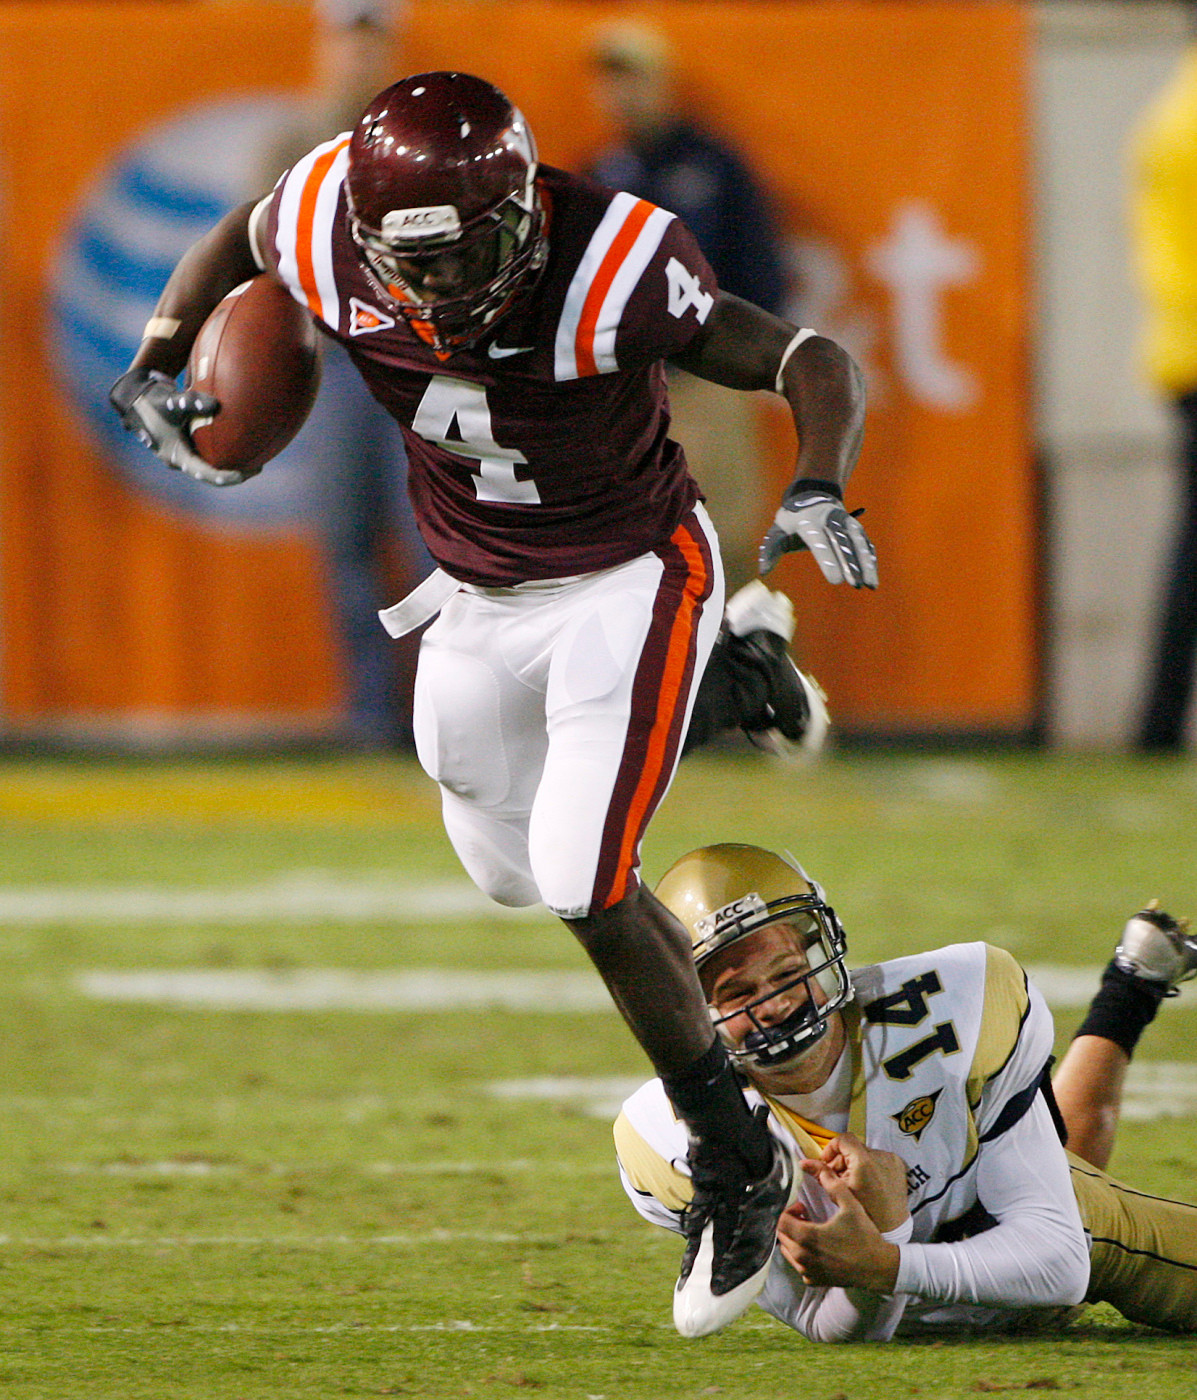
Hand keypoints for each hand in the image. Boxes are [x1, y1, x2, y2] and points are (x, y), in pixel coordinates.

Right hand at [109, 368, 246, 486]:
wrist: (136, 398)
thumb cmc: (153, 399)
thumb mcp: (171, 401)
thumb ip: (192, 402)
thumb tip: (216, 404)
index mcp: (176, 456)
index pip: (205, 473)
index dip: (225, 477)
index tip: (244, 473)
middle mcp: (179, 460)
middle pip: (211, 475)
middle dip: (234, 473)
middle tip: (258, 467)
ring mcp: (182, 455)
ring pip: (209, 467)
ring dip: (230, 465)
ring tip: (255, 459)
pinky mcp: (184, 448)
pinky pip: (207, 456)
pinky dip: (222, 454)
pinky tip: (240, 445)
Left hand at [759, 489, 877, 586]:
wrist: (813, 494)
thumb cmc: (792, 518)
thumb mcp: (777, 530)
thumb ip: (770, 549)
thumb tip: (763, 571)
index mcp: (808, 520)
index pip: (820, 541)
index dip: (828, 560)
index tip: (836, 580)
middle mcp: (830, 519)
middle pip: (843, 542)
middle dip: (850, 564)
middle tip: (855, 584)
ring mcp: (846, 522)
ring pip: (859, 542)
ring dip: (866, 563)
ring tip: (870, 585)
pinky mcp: (855, 528)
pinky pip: (864, 544)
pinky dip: (870, 560)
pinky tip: (872, 579)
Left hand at [776, 1175, 900, 1291]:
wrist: (878, 1268)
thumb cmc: (865, 1237)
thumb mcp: (851, 1205)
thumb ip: (832, 1184)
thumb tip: (816, 1168)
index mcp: (808, 1237)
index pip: (781, 1221)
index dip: (788, 1210)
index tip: (803, 1207)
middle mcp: (803, 1257)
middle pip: (782, 1235)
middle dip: (790, 1222)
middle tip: (806, 1216)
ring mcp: (808, 1271)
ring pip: (787, 1251)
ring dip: (794, 1238)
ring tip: (811, 1230)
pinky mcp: (814, 1280)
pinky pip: (798, 1266)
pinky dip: (802, 1255)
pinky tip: (817, 1248)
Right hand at [805, 1132, 908, 1233]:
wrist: (892, 1227)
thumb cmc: (866, 1214)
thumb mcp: (840, 1192)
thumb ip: (821, 1173)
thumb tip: (805, 1163)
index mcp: (864, 1162)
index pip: (843, 1139)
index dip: (832, 1148)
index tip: (828, 1161)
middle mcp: (880, 1156)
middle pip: (853, 1147)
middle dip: (842, 1159)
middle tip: (838, 1176)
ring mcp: (891, 1160)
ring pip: (865, 1153)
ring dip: (856, 1163)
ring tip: (854, 1182)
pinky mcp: (898, 1165)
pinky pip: (878, 1159)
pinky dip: (870, 1167)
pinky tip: (867, 1183)